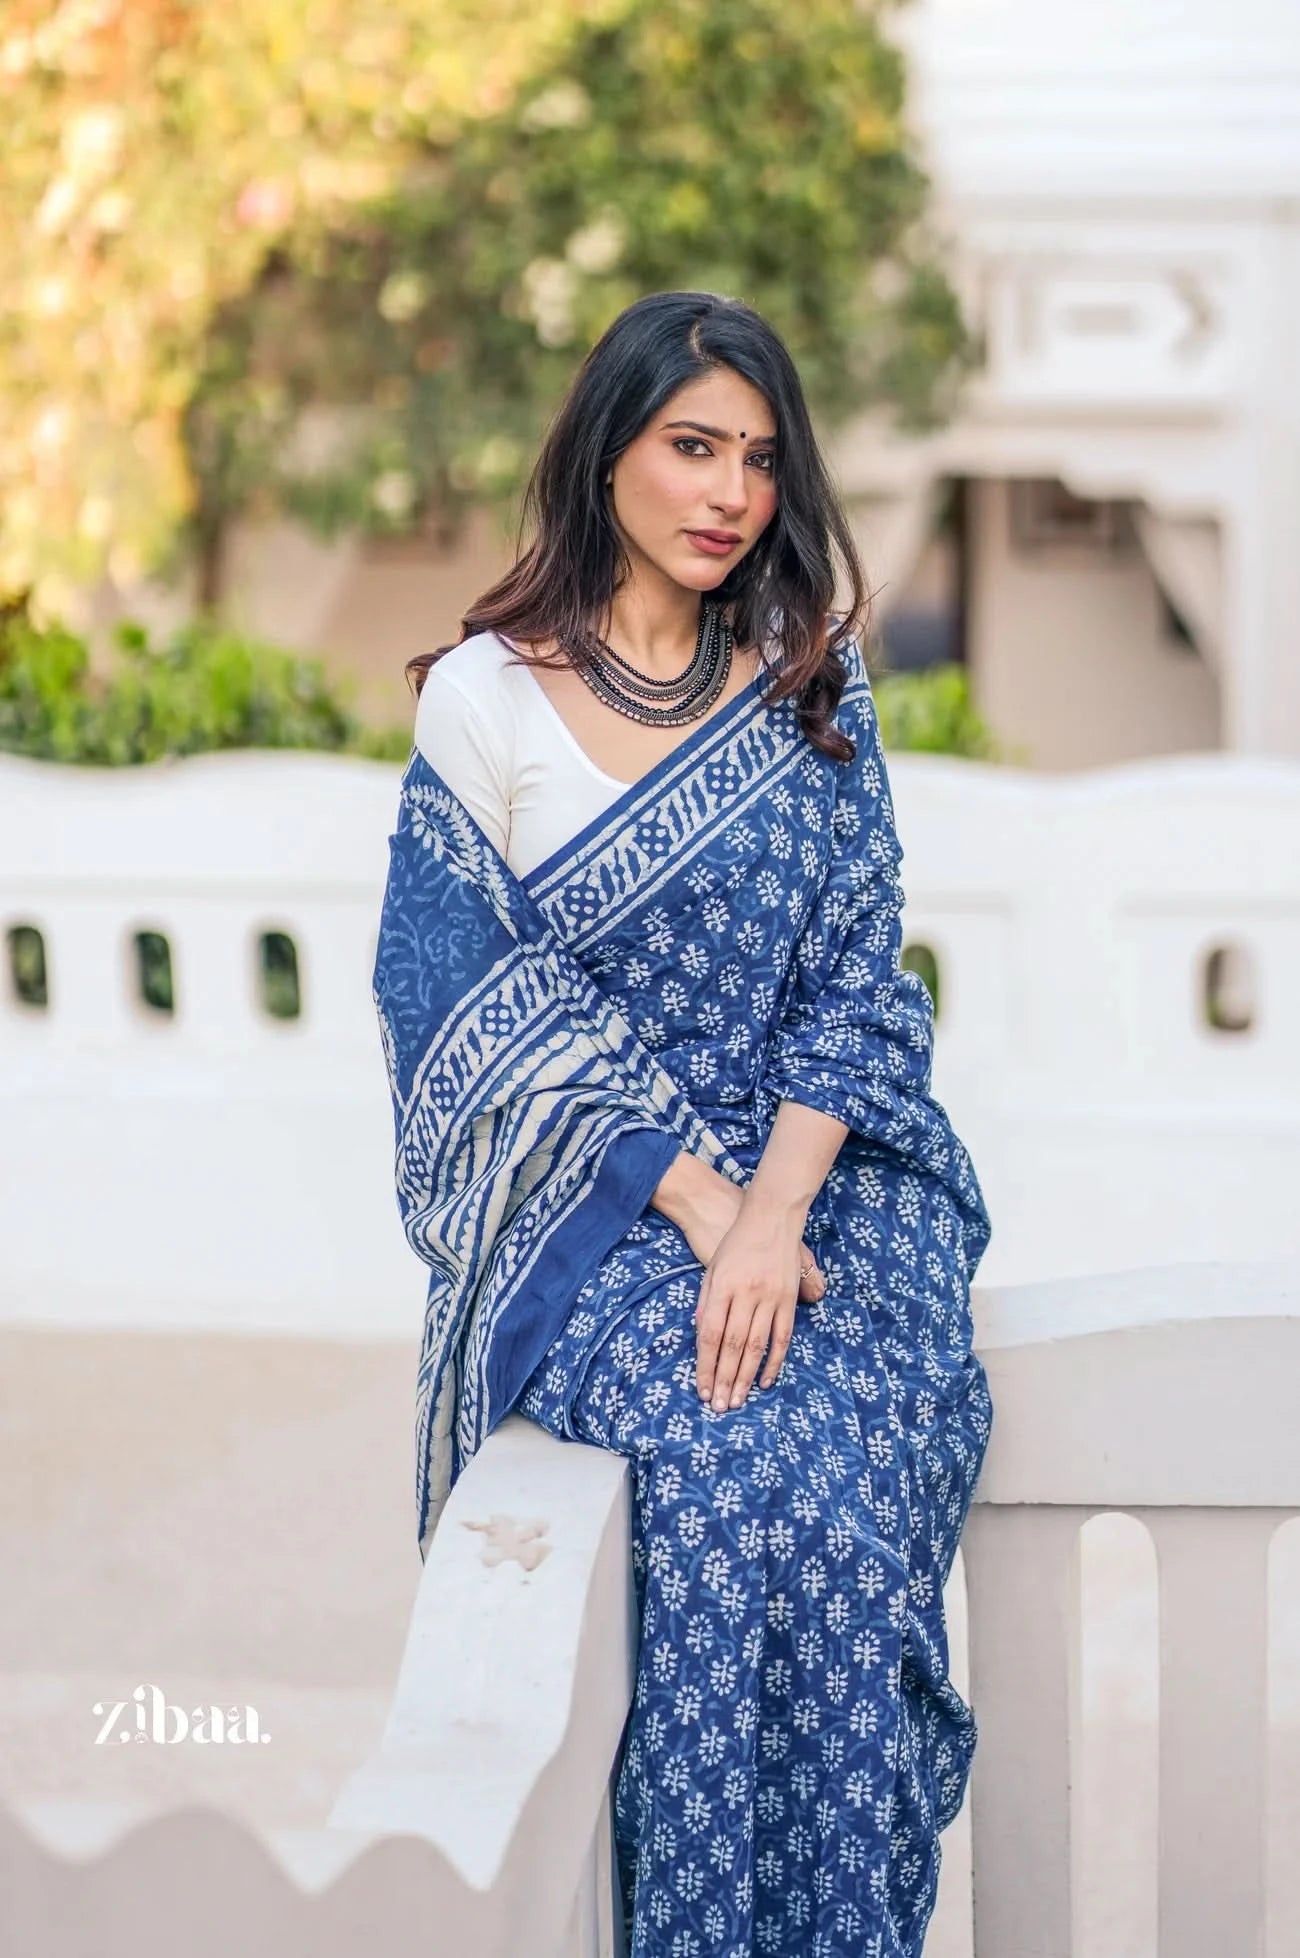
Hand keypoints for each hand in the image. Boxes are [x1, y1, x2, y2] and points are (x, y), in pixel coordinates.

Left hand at [689, 1187, 825, 1411]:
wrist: (771, 1217)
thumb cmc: (736, 1242)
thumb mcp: (712, 1267)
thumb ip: (706, 1300)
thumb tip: (702, 1335)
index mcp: (723, 1286)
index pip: (711, 1334)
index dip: (706, 1364)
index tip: (701, 1388)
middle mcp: (747, 1294)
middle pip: (733, 1345)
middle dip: (724, 1379)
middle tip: (718, 1406)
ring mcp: (770, 1298)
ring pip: (757, 1346)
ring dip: (746, 1377)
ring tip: (738, 1401)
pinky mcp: (788, 1299)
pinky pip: (782, 1336)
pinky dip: (774, 1361)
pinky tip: (766, 1381)